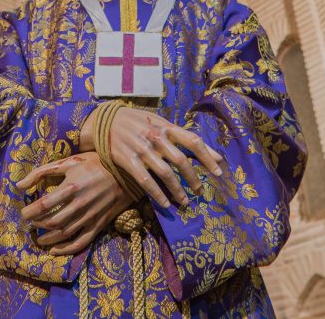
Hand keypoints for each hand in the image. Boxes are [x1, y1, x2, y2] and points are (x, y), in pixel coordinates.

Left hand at [15, 152, 131, 254]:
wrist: (125, 173)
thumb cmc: (94, 163)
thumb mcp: (68, 162)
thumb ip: (42, 172)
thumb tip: (19, 185)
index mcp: (71, 186)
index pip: (44, 204)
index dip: (30, 212)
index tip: (23, 213)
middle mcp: (80, 204)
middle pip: (52, 221)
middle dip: (37, 225)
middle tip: (30, 224)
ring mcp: (90, 216)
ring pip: (64, 233)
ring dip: (48, 238)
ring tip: (39, 238)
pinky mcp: (99, 224)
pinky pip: (81, 241)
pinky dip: (66, 249)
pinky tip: (55, 250)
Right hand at [105, 107, 224, 208]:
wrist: (106, 120)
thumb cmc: (138, 122)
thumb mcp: (160, 122)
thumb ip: (182, 136)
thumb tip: (210, 151)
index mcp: (166, 127)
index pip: (193, 141)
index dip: (208, 157)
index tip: (219, 172)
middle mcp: (156, 138)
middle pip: (181, 161)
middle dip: (193, 179)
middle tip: (200, 192)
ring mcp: (142, 149)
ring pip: (166, 174)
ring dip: (178, 190)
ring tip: (185, 202)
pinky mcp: (128, 160)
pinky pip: (146, 181)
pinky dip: (158, 194)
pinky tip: (165, 204)